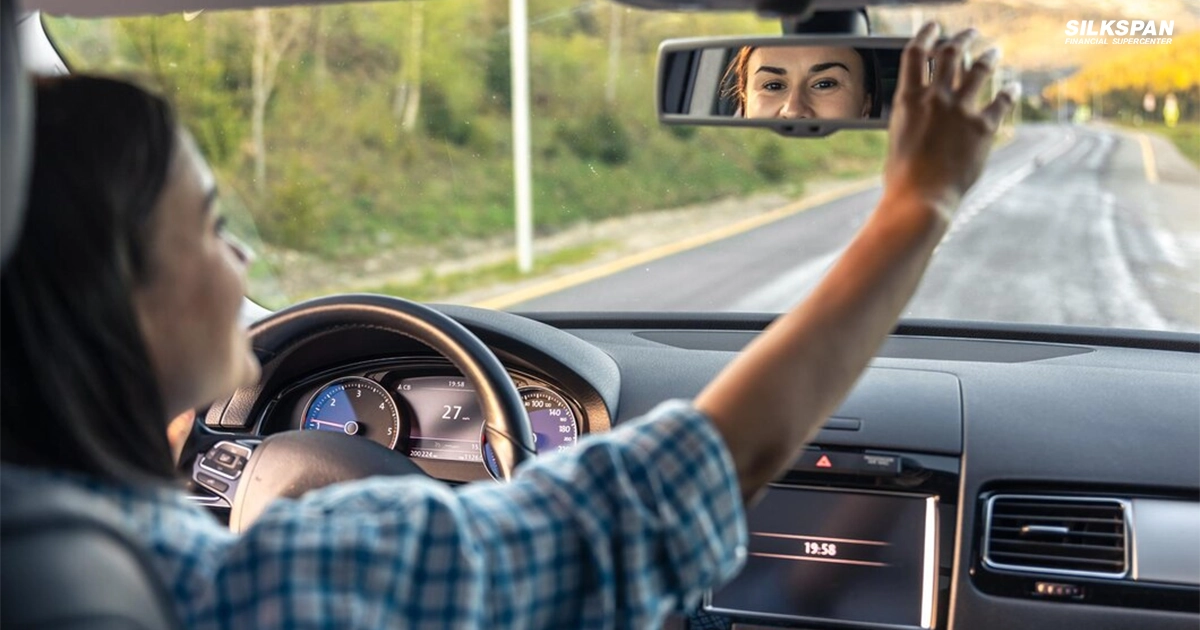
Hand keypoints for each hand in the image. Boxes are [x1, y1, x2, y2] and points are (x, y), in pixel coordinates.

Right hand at [884, 23, 1017, 222]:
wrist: (921, 200)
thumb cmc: (902, 177)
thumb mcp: (899, 136)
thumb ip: (912, 115)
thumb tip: (922, 107)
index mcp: (908, 99)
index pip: (916, 53)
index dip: (926, 35)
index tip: (934, 28)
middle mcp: (936, 98)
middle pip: (951, 53)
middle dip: (962, 39)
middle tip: (969, 34)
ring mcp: (961, 110)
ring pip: (980, 68)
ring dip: (988, 55)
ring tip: (993, 51)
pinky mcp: (983, 127)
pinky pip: (1001, 100)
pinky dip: (1008, 91)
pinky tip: (1012, 87)